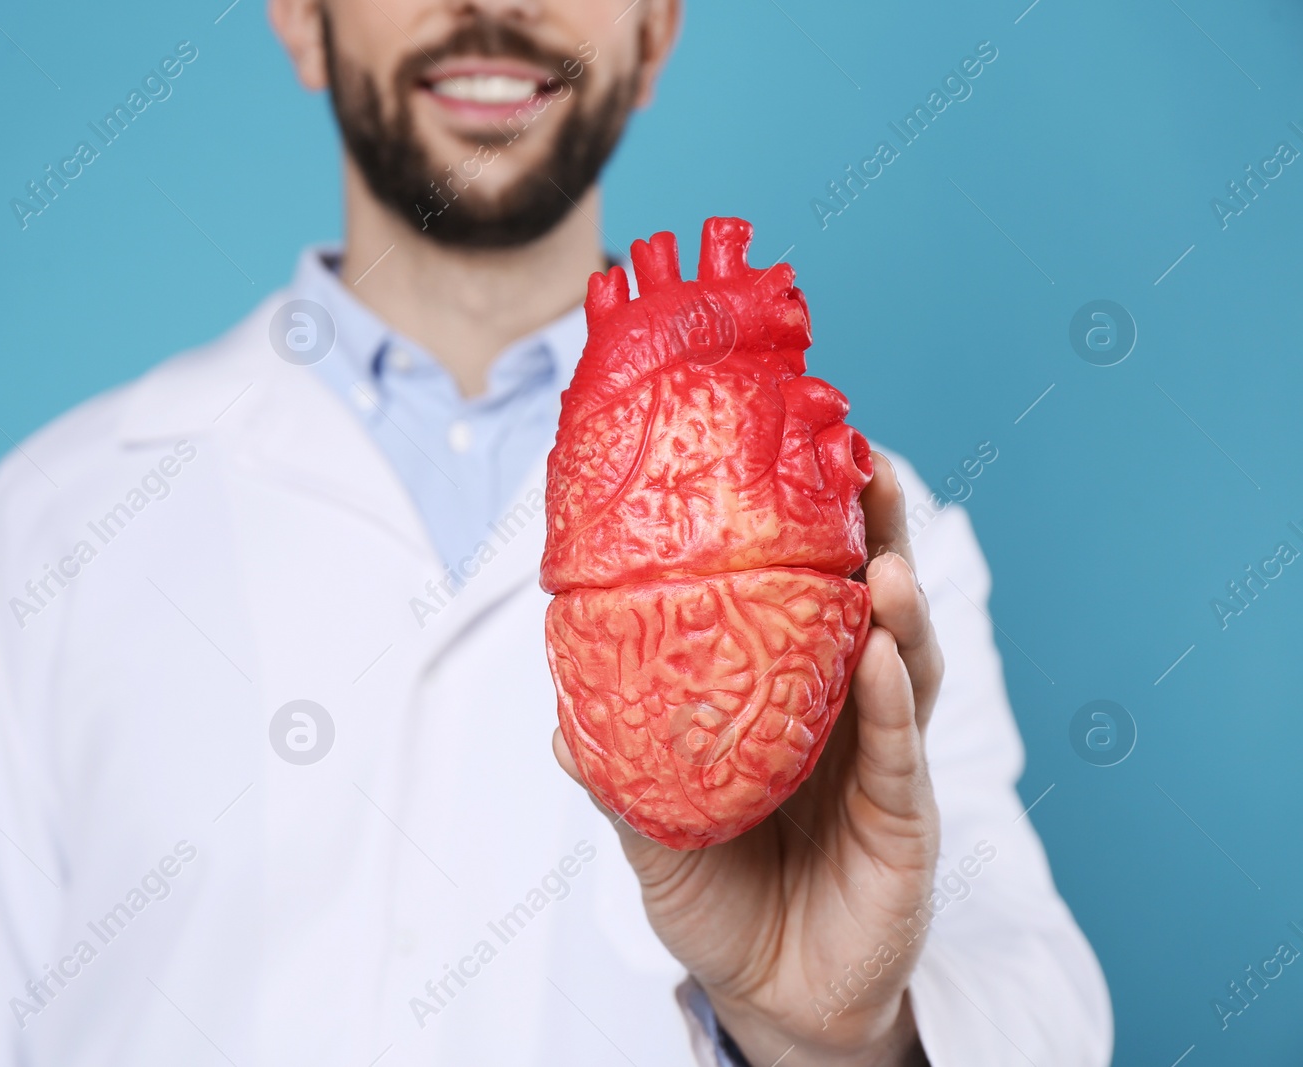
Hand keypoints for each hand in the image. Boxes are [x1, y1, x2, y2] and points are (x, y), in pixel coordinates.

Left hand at [552, 453, 943, 1066]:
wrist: (772, 996)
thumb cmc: (723, 899)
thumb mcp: (657, 832)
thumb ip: (621, 776)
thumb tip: (564, 716)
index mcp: (789, 698)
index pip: (805, 597)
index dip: (809, 531)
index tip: (802, 455)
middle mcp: (845, 712)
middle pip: (868, 605)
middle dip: (876, 534)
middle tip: (869, 466)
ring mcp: (881, 761)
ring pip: (902, 665)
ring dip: (894, 608)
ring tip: (882, 562)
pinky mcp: (904, 820)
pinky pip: (899, 754)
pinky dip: (893, 706)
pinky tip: (882, 662)